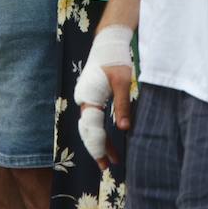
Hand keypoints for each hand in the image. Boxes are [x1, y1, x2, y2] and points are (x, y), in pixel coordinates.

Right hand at [74, 25, 134, 169]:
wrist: (107, 41)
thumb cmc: (116, 59)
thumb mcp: (123, 82)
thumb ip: (122, 106)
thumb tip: (124, 130)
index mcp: (89, 98)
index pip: (93, 130)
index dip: (99, 147)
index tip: (105, 163)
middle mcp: (83, 99)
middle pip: (87, 131)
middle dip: (97, 149)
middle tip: (107, 167)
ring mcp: (85, 97)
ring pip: (89, 125)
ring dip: (99, 141)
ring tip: (111, 157)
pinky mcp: (89, 95)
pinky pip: (92, 118)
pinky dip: (99, 130)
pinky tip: (108, 138)